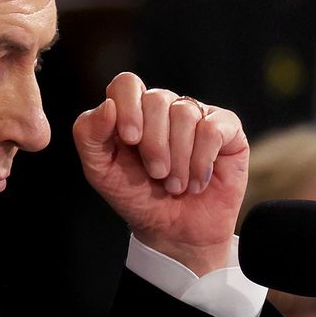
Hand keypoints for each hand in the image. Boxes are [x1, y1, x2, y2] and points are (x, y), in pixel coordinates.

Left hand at [73, 72, 249, 275]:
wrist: (175, 232)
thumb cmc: (137, 197)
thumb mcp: (100, 171)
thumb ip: (89, 135)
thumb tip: (108, 105)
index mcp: (131, 110)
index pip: (127, 83)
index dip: (129, 108)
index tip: (130, 141)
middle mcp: (164, 107)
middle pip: (157, 99)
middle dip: (154, 144)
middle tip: (156, 174)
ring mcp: (197, 114)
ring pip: (185, 114)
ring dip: (178, 159)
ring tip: (175, 184)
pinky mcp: (226, 128)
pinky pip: (213, 129)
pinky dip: (201, 161)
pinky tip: (197, 181)